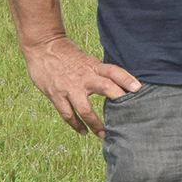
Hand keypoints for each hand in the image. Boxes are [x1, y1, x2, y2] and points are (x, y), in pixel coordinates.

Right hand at [23, 37, 140, 136]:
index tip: (138, 88)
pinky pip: (68, 114)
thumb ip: (100, 73)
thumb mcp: (88, 61)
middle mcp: (84, 77)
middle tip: (127, 116)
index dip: (126, 79)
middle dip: (117, 101)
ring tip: (104, 134)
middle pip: (105, 87)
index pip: (114, 71)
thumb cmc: (68, 55)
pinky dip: (76, 125)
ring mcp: (69, 87)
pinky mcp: (56, 95)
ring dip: (95, 124)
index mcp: (94, 67)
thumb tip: (120, 85)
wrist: (43, 47)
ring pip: (85, 109)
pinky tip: (84, 131)